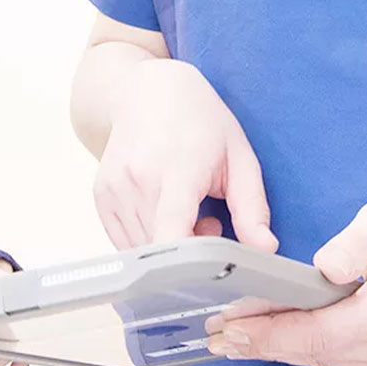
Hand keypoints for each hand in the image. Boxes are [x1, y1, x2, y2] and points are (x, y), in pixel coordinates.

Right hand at [94, 59, 276, 251]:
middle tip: (210, 223)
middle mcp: (137, 180)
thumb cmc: (198, 120)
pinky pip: (125, 244)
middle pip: (162, 252)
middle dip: (191, 256)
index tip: (212, 274)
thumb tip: (265, 250)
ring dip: (169, 249)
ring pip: (143, 253)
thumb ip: (252, 207)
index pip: (171, 232)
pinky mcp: (101, 198)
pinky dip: (149, 241)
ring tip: (187, 213)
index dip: (189, 266)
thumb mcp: (239, 155)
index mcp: (176, 168)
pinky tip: (165, 213)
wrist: (145, 91)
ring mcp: (114, 189)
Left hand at [206, 194, 366, 365]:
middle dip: (266, 339)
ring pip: (327, 363)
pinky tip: (287, 332)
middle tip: (220, 331)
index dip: (270, 333)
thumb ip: (354, 242)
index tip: (230, 328)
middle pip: (318, 354)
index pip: (320, 334)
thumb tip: (321, 269)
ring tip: (244, 328)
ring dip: (287, 345)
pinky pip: (343, 365)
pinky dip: (314, 349)